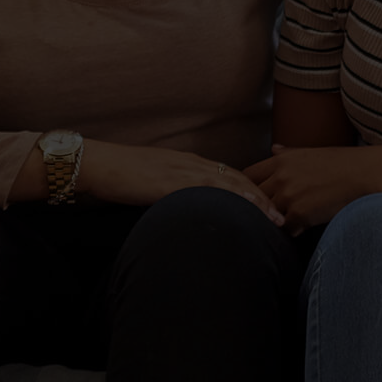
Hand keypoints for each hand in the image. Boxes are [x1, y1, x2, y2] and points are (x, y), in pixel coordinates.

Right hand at [80, 140, 284, 226]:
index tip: (271, 207)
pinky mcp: (173, 181)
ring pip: (230, 183)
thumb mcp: (151, 184)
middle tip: (286, 216)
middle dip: (264, 197)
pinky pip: (210, 189)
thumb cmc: (118, 176)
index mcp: (187, 163)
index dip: (252, 192)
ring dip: (257, 201)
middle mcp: (191, 164)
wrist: (95, 164)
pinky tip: (247, 209)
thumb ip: (171, 192)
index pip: (228, 176)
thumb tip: (184, 210)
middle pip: (238, 178)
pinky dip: (232, 199)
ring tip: (278, 218)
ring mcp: (183, 171)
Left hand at [243, 143, 381, 234]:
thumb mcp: (313, 153)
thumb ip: (289, 154)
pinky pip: (284, 230)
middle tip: (263, 216)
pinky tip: (301, 230)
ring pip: (266, 215)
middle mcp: (281, 176)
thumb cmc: (345, 164)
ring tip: (283, 224)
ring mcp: (289, 195)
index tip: (251, 197)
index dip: (246, 188)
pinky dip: (290, 232)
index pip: (247, 176)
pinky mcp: (300, 214)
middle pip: (251, 197)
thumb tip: (273, 148)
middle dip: (256, 207)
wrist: (371, 175)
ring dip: (273, 222)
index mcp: (281, 160)